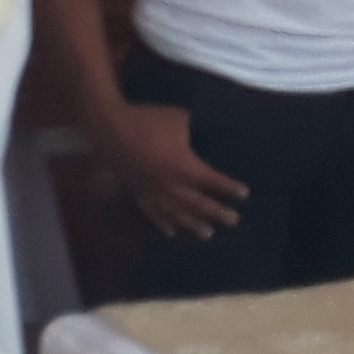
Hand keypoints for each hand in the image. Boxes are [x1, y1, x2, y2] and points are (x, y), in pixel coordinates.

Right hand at [104, 101, 247, 239]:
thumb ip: (197, 128)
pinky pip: (152, 212)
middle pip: (199, 203)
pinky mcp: (136, 192)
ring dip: (193, 224)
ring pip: (177, 213)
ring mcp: (152, 191)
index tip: (244, 194)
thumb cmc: (148, 120)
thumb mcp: (180, 119)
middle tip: (234, 221)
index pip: (213, 181)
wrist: (110, 127)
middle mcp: (171, 185)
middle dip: (217, 212)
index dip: (229, 187)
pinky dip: (163, 223)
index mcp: (185, 167)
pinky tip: (170, 232)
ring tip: (208, 234)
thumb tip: (213, 128)